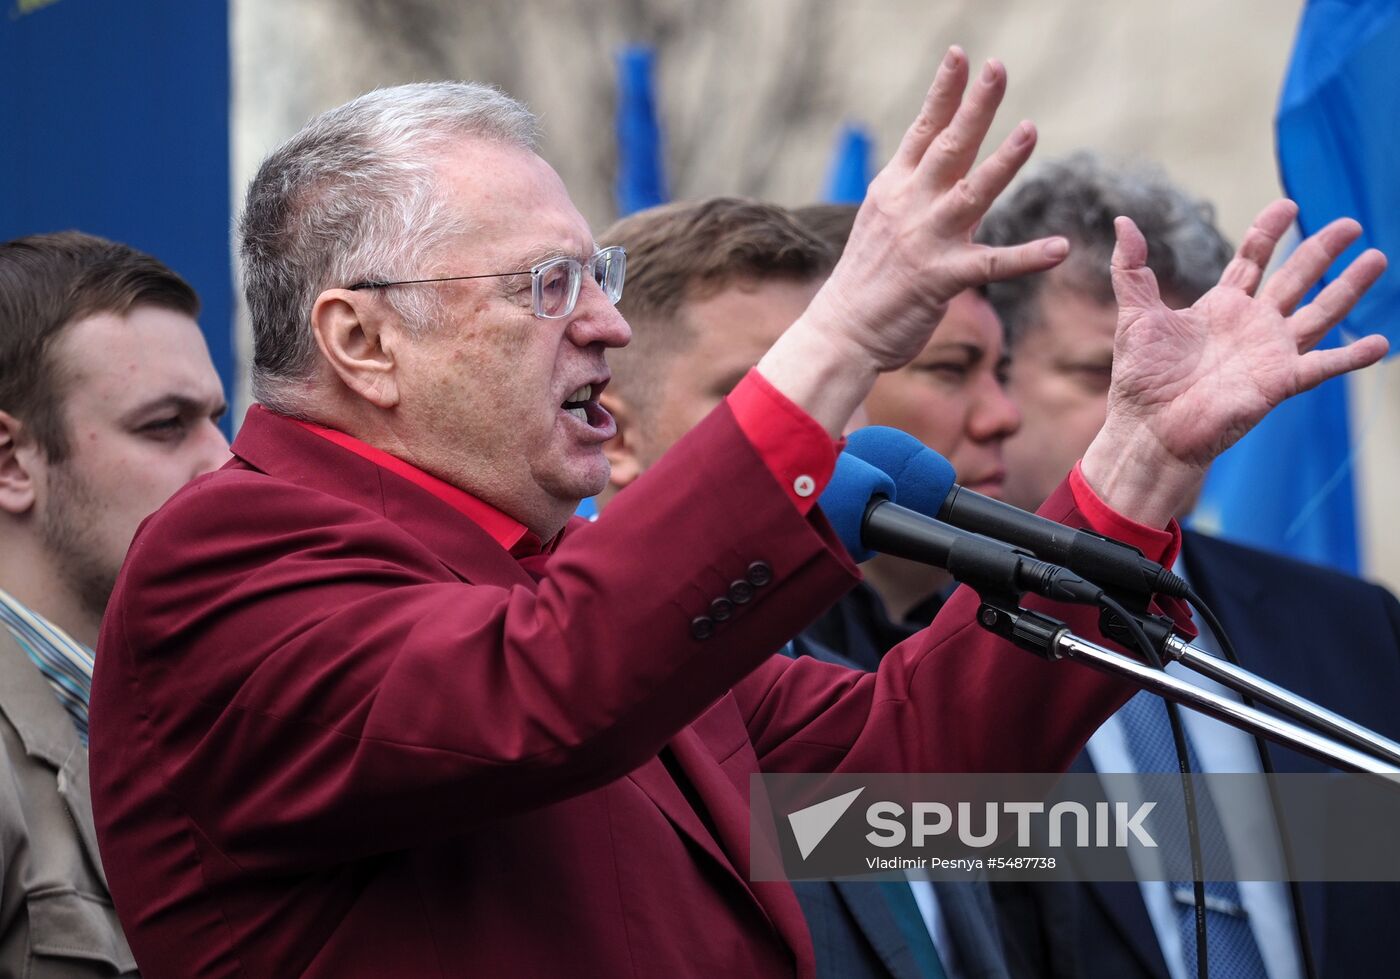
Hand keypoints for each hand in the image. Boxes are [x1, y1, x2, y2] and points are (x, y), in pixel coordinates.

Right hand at [758, 46, 1067, 434]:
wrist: (842, 330)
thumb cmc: (866, 277)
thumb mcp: (882, 220)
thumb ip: (913, 187)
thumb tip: (940, 157)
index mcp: (894, 188)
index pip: (922, 130)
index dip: (943, 92)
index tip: (962, 54)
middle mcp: (908, 206)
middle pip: (949, 147)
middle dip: (975, 106)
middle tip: (998, 68)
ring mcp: (925, 240)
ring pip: (971, 193)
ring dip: (1003, 162)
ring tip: (1031, 129)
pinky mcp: (941, 279)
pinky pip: (993, 264)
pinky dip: (1028, 257)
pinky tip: (1060, 248)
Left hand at [1082, 199, 1388, 525]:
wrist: (1148, 429)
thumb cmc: (1141, 379)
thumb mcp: (1135, 316)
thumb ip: (1131, 270)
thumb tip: (1122, 222)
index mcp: (1221, 306)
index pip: (1253, 259)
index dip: (1269, 232)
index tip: (1287, 205)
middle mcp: (1252, 325)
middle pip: (1295, 278)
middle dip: (1322, 250)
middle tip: (1351, 224)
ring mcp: (1270, 353)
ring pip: (1320, 312)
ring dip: (1349, 288)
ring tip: (1378, 259)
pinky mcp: (1279, 382)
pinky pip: (1322, 366)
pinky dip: (1351, 356)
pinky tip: (1379, 344)